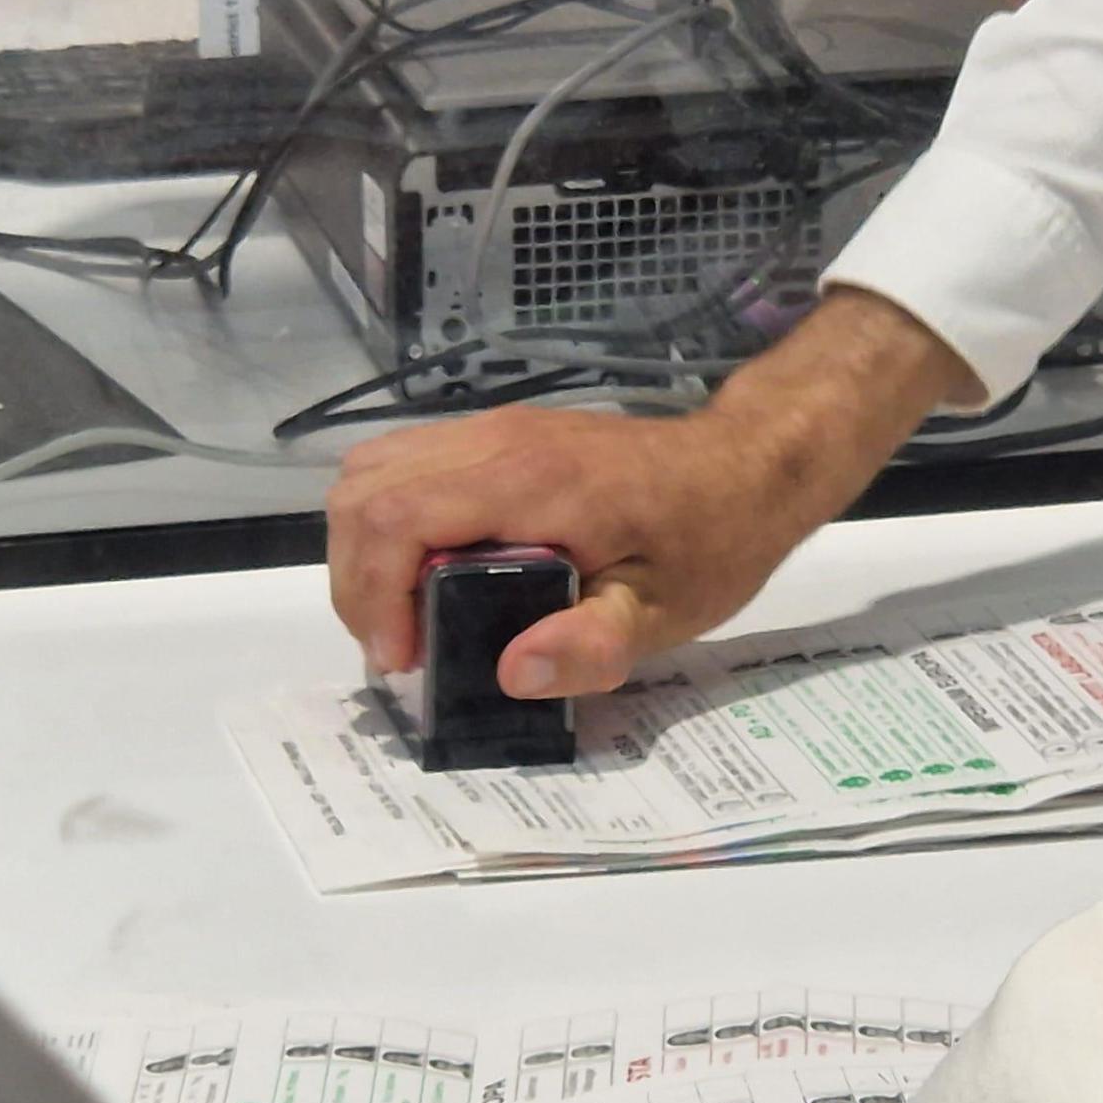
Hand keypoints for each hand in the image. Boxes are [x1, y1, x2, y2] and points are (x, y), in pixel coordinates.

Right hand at [326, 289, 978, 697]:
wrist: (746, 467)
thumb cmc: (710, 541)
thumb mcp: (664, 612)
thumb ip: (592, 643)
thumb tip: (514, 673)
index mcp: (529, 481)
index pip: (395, 517)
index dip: (373, 594)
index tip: (404, 659)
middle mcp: (496, 440)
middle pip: (363, 489)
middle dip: (356, 579)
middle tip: (397, 649)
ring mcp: (493, 429)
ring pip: (372, 470)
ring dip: (364, 550)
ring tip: (403, 618)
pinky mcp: (497, 436)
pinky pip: (406, 465)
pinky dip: (389, 524)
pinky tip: (427, 579)